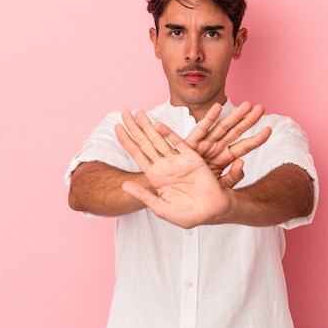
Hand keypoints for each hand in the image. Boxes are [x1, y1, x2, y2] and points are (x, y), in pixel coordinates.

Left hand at [115, 111, 231, 227]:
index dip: (126, 141)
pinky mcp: (192, 158)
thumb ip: (143, 195)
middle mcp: (164, 166)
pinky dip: (169, 134)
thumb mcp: (160, 207)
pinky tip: (158, 125)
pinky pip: (178, 143)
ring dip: (149, 126)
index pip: (137, 154)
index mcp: (156, 177)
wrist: (211, 212)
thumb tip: (124, 185)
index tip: (116, 128)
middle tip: (124, 112)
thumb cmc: (187, 215)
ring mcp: (177, 160)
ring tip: (138, 112)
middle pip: (145, 143)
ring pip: (159, 140)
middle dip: (134, 128)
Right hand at [185, 102, 271, 186]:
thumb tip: (242, 163)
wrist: (179, 192)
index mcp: (226, 157)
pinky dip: (209, 118)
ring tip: (246, 105)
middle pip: (236, 132)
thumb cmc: (200, 188)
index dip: (257, 138)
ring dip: (234, 115)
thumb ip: (233, 177)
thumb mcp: (220, 185)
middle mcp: (218, 147)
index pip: (245, 146)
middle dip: (249, 120)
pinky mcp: (192, 142)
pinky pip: (201, 129)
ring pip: (223, 127)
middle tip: (261, 108)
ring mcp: (206, 143)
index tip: (269, 129)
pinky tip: (218, 107)